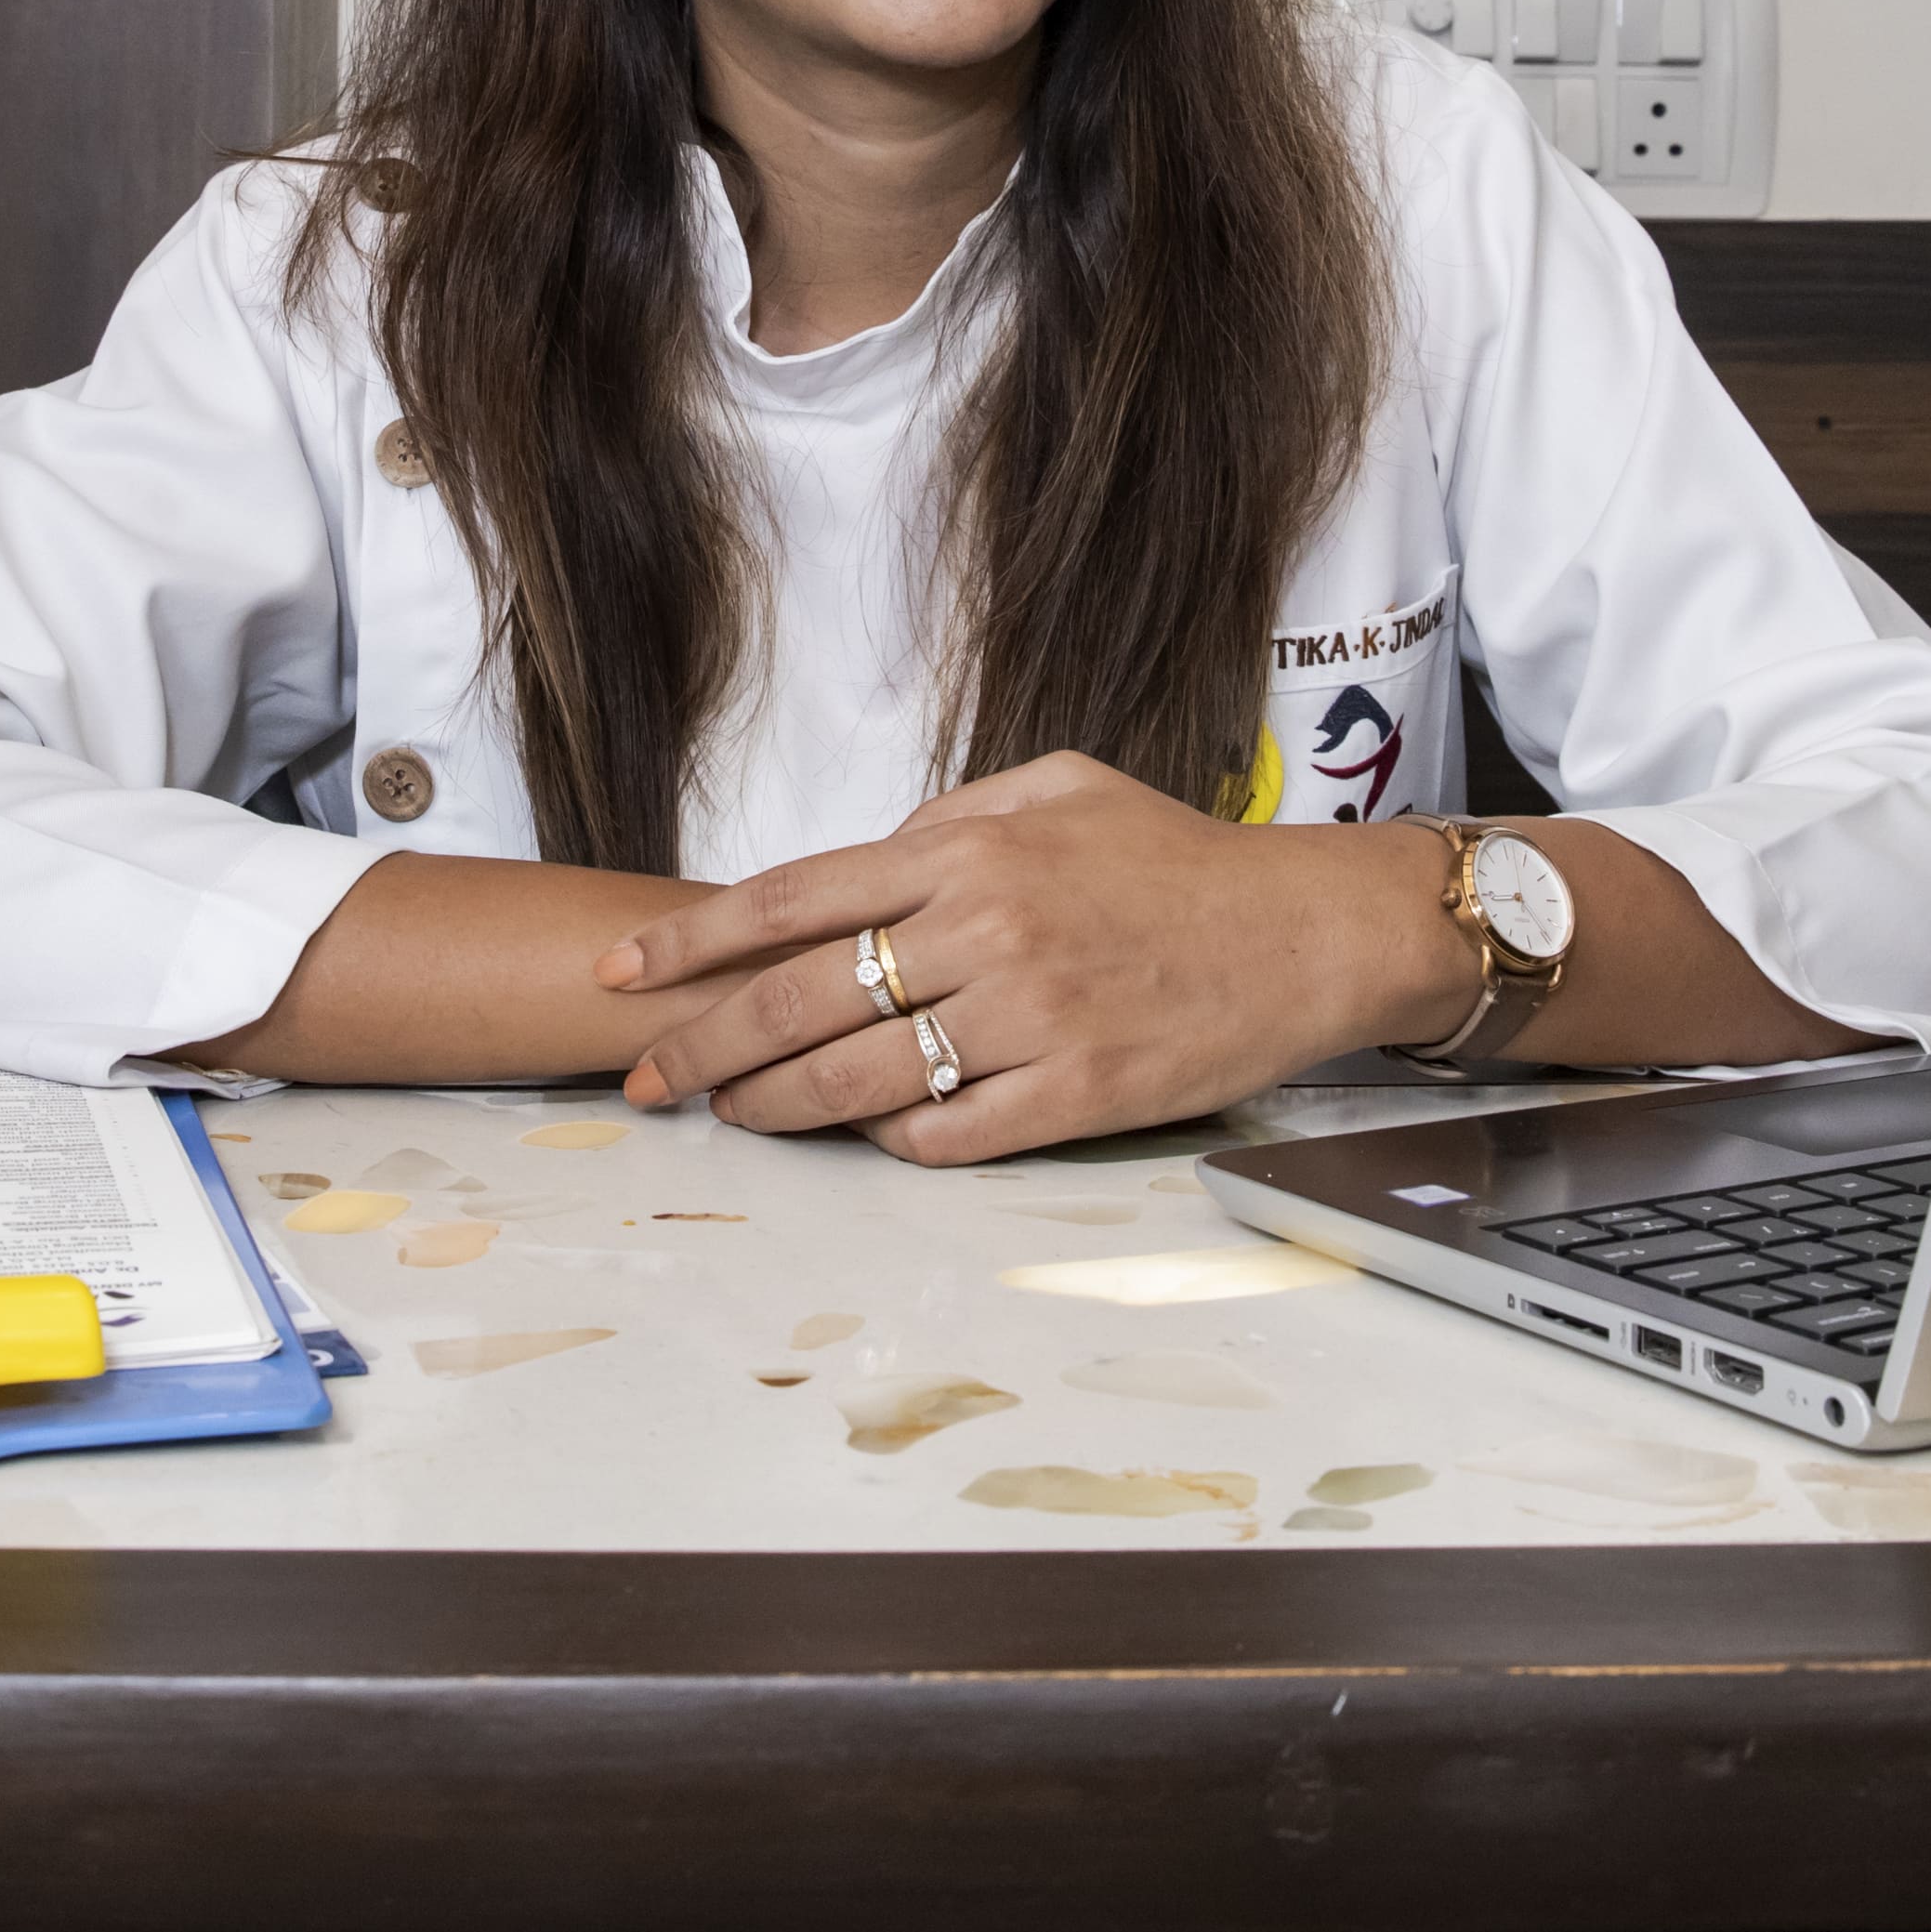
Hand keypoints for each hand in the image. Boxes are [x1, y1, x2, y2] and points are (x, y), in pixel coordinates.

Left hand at [587, 754, 1476, 1162]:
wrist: (1307, 933)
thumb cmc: (1180, 862)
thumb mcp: (1061, 790)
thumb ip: (953, 819)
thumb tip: (869, 858)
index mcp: (971, 852)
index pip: (791, 897)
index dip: (692, 942)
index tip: (623, 972)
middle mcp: (987, 931)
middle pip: (801, 1000)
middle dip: (704, 1044)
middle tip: (647, 1075)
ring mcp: (1030, 1019)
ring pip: (859, 1080)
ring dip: (777, 1106)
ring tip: (730, 1114)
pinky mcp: (1075, 1096)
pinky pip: (947, 1134)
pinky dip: (889, 1141)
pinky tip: (860, 1136)